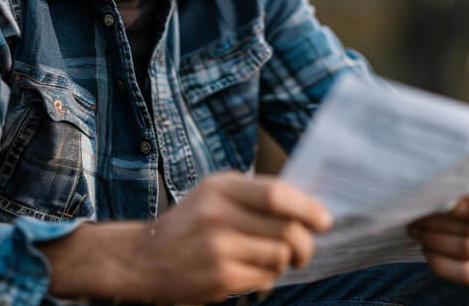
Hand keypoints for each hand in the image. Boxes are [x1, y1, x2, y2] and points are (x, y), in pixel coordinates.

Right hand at [131, 171, 332, 302]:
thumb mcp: (214, 191)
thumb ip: (255, 192)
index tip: (324, 219)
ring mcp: (218, 249)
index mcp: (221, 188)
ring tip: (273, 258)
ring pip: (279, 256)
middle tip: (303, 248)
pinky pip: (264, 279)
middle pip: (286, 229)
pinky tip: (251, 270)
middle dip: (305, 242)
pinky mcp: (219, 279)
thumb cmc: (190, 222)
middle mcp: (218, 216)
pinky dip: (267, 277)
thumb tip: (308, 205)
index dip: (308, 207)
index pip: (277, 195)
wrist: (144, 258)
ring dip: (285, 261)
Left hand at [408, 172, 468, 284]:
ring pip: (468, 250)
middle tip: (412, 210)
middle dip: (437, 221)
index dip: (465, 203)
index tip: (435, 195)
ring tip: (415, 226)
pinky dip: (442, 264)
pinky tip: (427, 250)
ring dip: (434, 239)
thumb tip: (436, 173)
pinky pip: (468, 273)